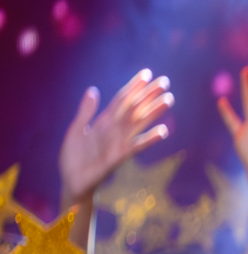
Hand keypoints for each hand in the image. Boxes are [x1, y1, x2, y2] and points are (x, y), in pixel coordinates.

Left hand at [59, 72, 172, 204]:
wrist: (72, 179)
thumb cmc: (73, 157)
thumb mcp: (76, 130)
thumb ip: (86, 111)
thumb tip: (93, 90)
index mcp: (104, 121)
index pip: (122, 99)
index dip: (133, 86)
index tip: (147, 74)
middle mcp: (115, 129)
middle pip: (135, 107)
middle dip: (149, 95)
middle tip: (165, 81)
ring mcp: (119, 141)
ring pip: (139, 123)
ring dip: (154, 111)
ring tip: (168, 99)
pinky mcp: (120, 156)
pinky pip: (137, 145)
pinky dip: (150, 138)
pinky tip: (163, 131)